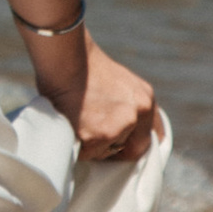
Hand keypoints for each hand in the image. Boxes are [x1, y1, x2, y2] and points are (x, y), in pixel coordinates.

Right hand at [33, 32, 159, 163]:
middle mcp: (135, 115)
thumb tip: (127, 132)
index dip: (133, 145)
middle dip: (113, 148)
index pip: (148, 139)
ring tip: (78, 122)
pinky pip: (85, 154)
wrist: (64, 57)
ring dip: (92, 146)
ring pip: (104, 153)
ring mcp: (115, 128)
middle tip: (95, 136)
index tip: (123, 149)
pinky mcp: (94, 137)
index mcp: (145, 101)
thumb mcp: (120, 83)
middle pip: (128, 150)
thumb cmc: (84, 67)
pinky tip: (70, 126)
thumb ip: (129, 107)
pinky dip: (76, 146)